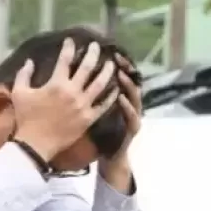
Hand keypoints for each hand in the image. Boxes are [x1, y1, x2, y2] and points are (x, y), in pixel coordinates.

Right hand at [12, 38, 118, 160]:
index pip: (65, 60)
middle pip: (87, 68)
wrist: (36, 144)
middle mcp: (72, 92)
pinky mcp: (88, 119)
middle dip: (93, 54)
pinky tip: (117, 89)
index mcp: (56, 84)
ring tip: (112, 64)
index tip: (72, 40)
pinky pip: (104, 106)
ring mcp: (83, 106)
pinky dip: (111, 96)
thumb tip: (29, 61)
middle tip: (97, 46)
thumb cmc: (26, 118)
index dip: (69, 48)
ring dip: (107, 72)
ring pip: (100, 85)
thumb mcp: (19, 93)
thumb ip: (24, 75)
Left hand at [101, 53, 142, 192]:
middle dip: (125, 68)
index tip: (109, 52)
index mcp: (118, 99)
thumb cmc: (102, 135)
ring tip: (120, 74)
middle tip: (116, 57)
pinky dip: (126, 107)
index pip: (119, 77)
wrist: (112, 157)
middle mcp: (129, 105)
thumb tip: (77, 75)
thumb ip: (94, 94)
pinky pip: (132, 117)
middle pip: (130, 81)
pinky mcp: (132, 129)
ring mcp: (132, 116)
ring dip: (128, 85)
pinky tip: (120, 97)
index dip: (117, 64)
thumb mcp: (98, 111)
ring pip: (134, 97)